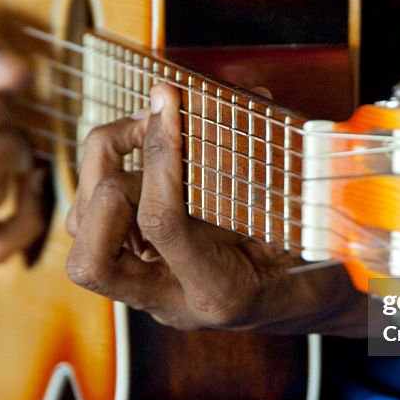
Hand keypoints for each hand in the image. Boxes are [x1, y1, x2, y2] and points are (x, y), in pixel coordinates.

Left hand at [66, 84, 365, 335]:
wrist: (309, 303)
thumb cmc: (316, 262)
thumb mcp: (310, 223)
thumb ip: (278, 173)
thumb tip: (248, 96)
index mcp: (220, 293)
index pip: (165, 225)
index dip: (160, 157)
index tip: (169, 103)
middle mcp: (171, 300)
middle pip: (91, 259)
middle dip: (108, 180)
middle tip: (147, 126)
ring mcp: (149, 287)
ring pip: (83, 236)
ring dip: (102, 169)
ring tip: (142, 127)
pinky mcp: (138, 265)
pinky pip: (93, 220)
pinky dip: (108, 173)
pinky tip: (144, 149)